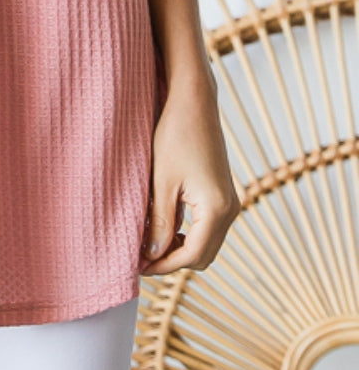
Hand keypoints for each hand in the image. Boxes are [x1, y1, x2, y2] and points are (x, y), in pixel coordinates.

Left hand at [139, 75, 242, 276]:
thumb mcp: (162, 181)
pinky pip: (208, 227)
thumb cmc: (175, 135)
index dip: (164, 266)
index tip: (138, 268)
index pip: (191, 255)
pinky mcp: (223, 193)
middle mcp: (231, 209)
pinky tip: (162, 226)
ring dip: (179, 248)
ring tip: (148, 243)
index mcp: (217, 209)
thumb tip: (152, 255)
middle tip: (141, 259)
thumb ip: (159, 222)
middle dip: (172, 261)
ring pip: (206, 243)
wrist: (194, 102)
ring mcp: (230, 201)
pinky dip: (187, 233)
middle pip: (203, 255)